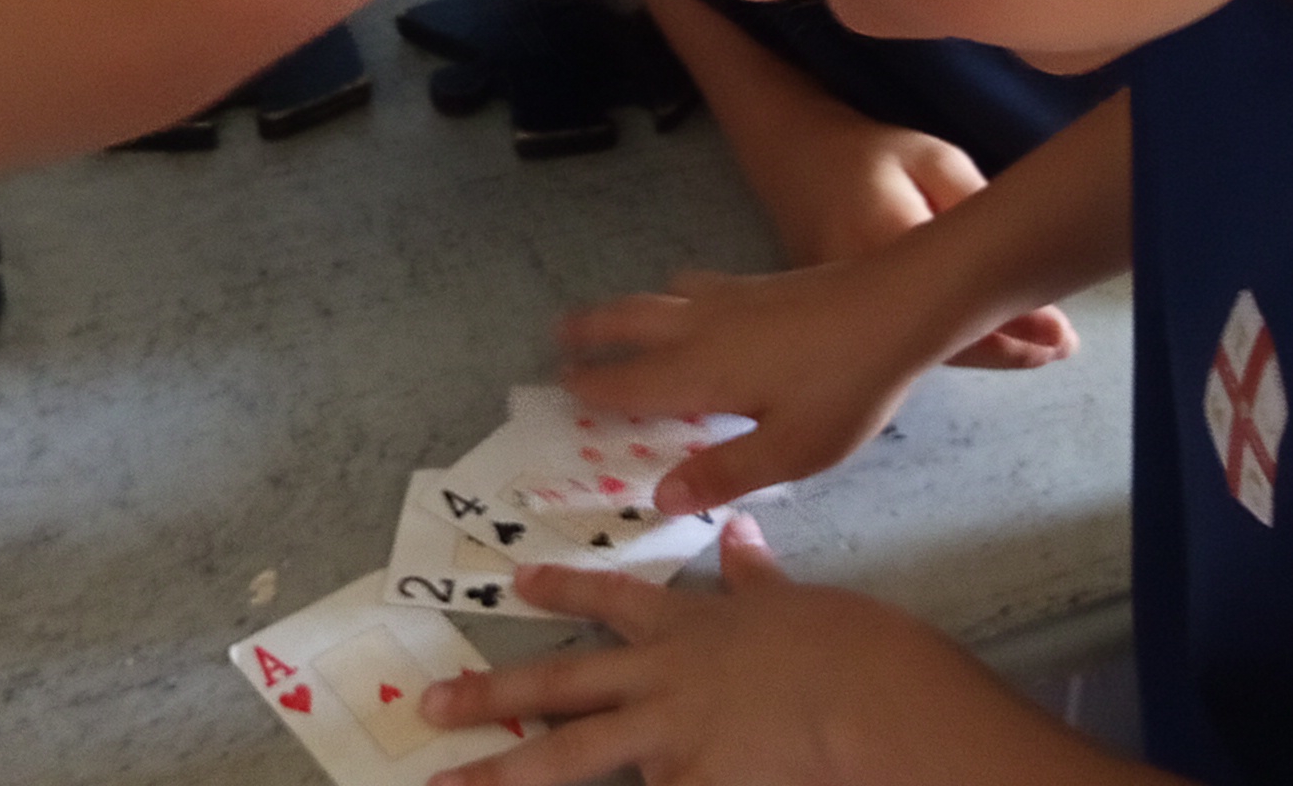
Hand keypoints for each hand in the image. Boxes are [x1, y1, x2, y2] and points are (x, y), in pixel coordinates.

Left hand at [419, 516, 1126, 785]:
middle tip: (431, 704)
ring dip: (503, 774)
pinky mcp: (687, 782)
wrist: (861, 692)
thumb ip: (755, 574)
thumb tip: (741, 531)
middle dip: (490, 694)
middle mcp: (661, 677)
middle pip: (560, 685)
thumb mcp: (791, 598)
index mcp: (687, 625)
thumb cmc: (839, 642)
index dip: (559, 590)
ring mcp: (666, 734)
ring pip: (570, 755)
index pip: (609, 601)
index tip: (514, 584)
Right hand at [557, 256, 957, 515]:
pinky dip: (675, 294)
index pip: (628, 383)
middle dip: (592, 330)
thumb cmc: (844, 387)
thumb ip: (723, 473)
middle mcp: (703, 328)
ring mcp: (734, 298)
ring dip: (630, 308)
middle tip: (560, 334)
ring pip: (663, 298)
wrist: (899, 304)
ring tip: (618, 316)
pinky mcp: (764, 283)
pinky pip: (699, 286)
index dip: (591, 388)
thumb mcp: (790, 449)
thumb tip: (660, 498)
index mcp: (699, 374)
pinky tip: (696, 299)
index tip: (559, 386)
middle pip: (631, 322)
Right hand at [639, 0, 1073, 371]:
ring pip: (922, 349)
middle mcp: (856, 290)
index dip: (1014, 331)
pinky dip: (949, 342)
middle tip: (1062, 347)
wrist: (795, 157)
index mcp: (882, 242)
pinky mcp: (840, 318)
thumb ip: (976, 211)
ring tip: (1040, 349)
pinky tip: (990, 337)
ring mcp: (842, 311)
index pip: (956, 304)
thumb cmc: (873, 152)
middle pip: (942, 342)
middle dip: (1008, 350)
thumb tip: (1023, 270)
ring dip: (983, 351)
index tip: (1064, 337)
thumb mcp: (937, 161)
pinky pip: (902, 340)